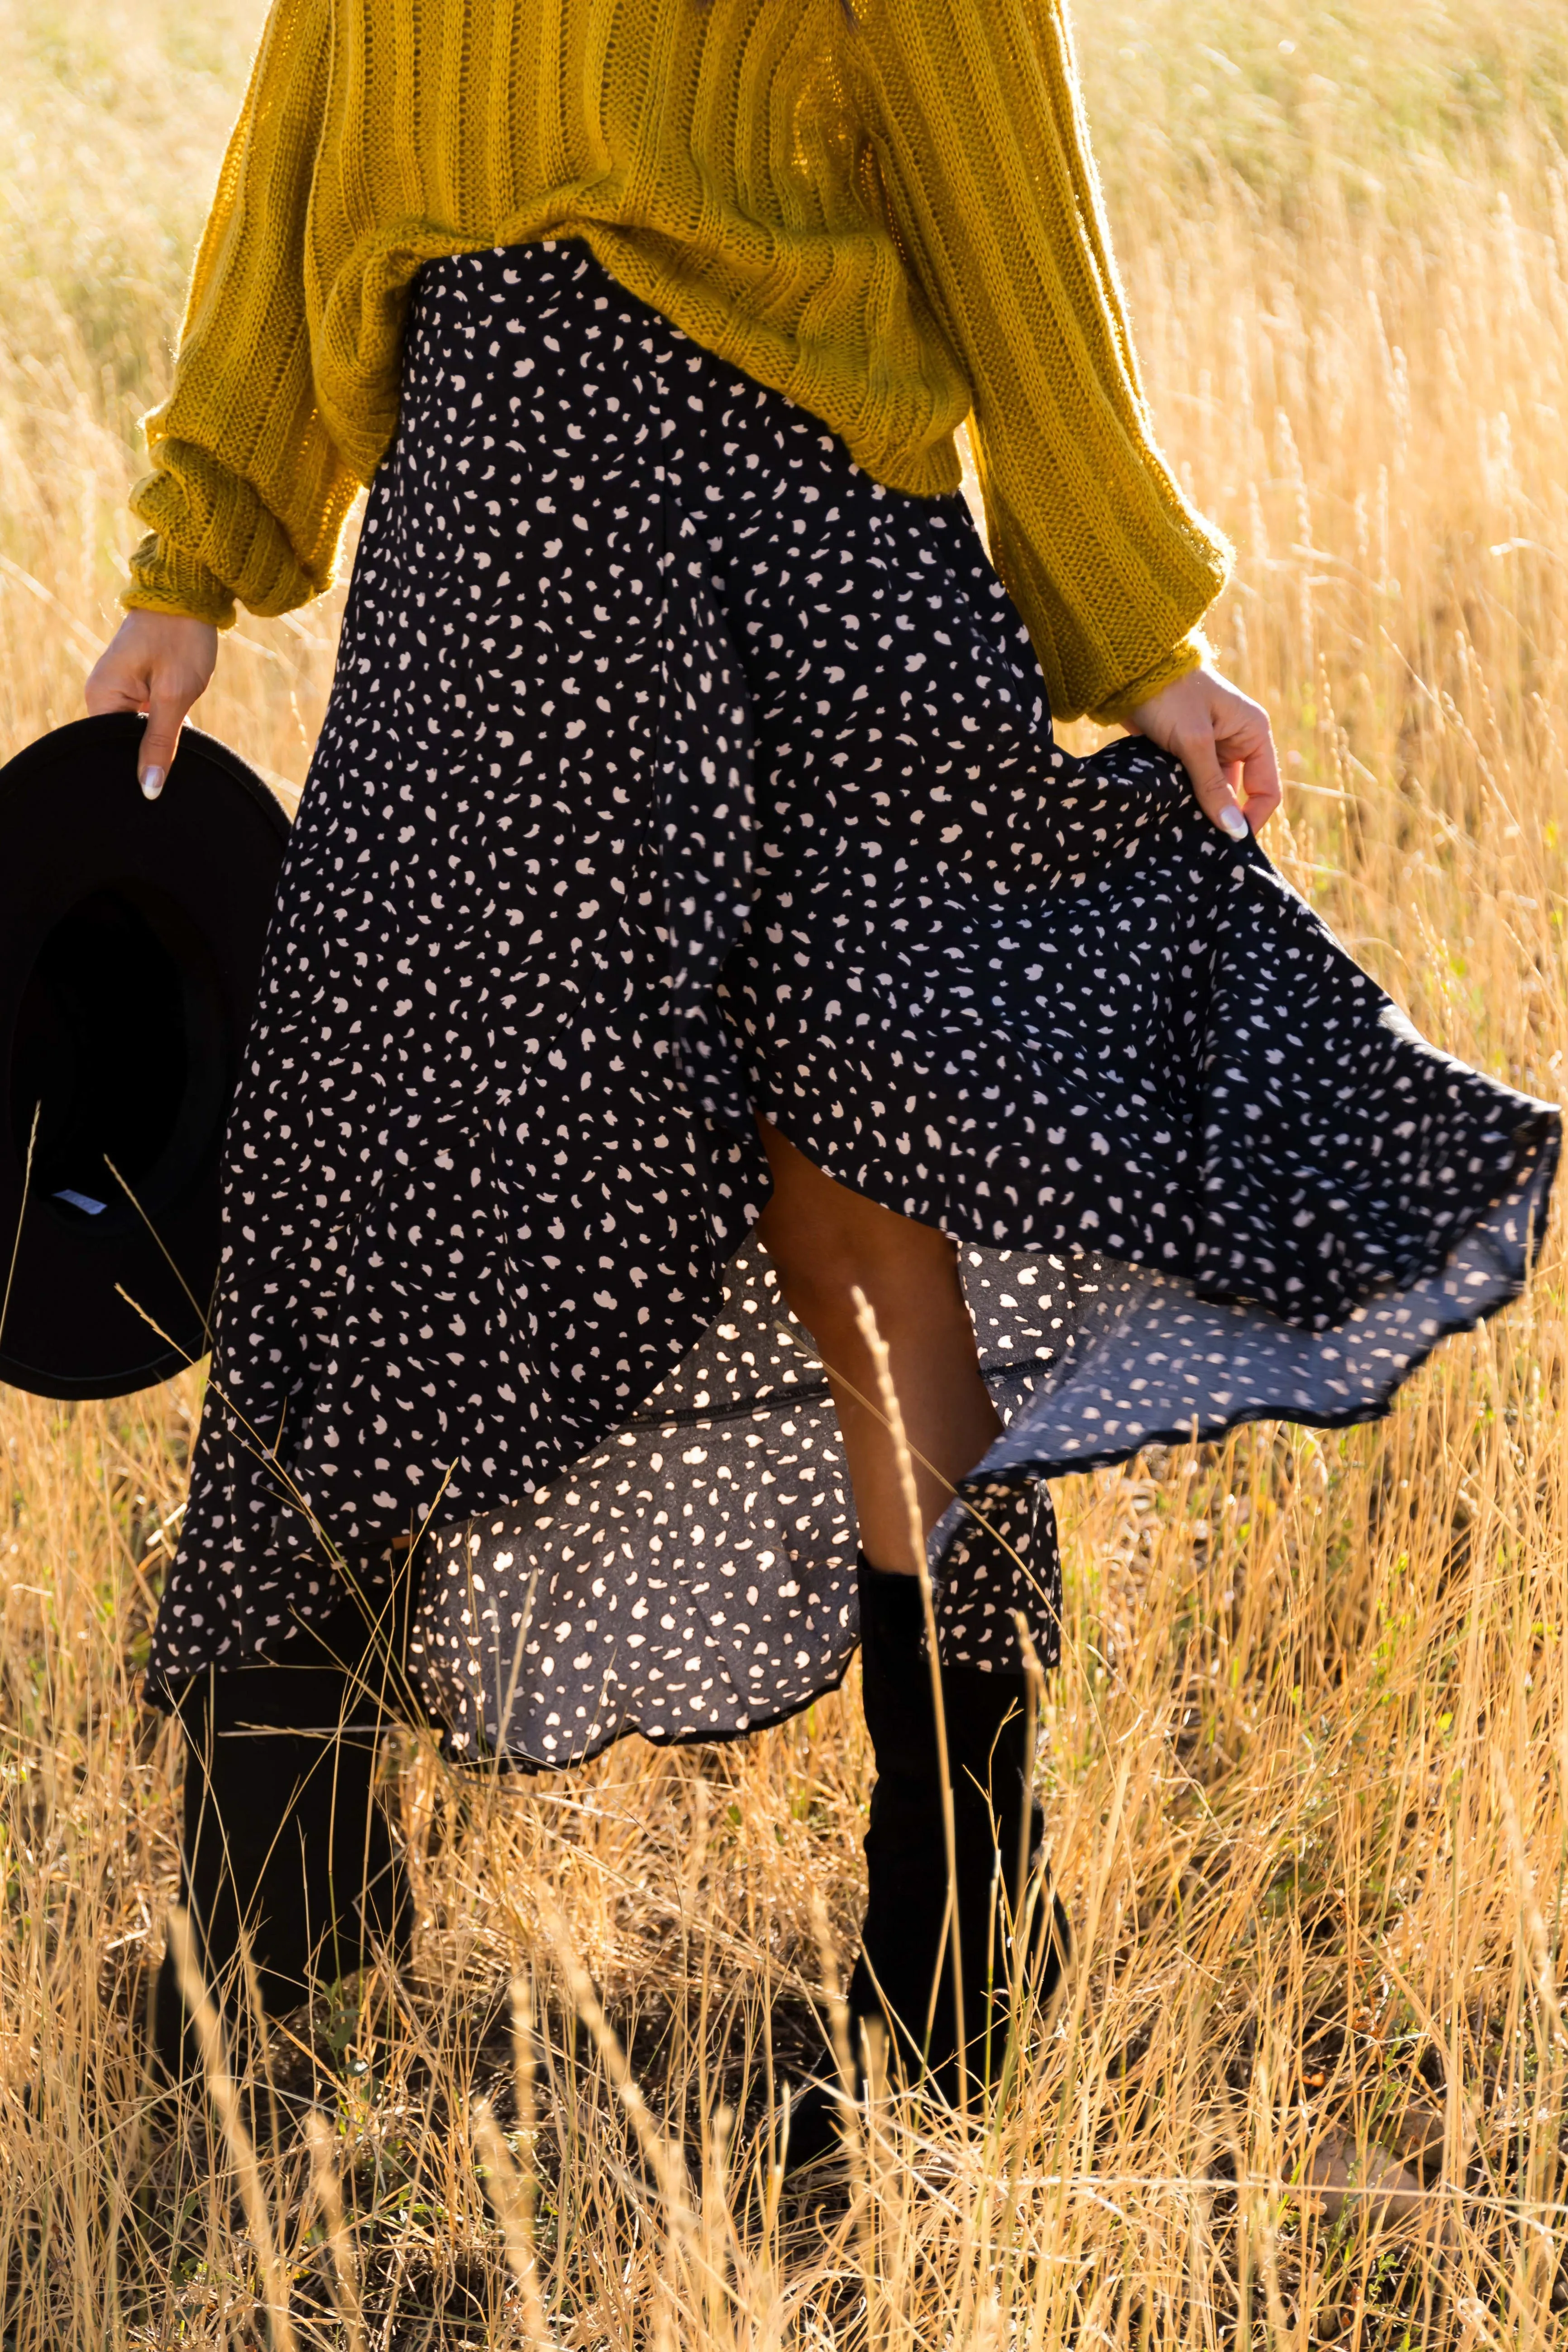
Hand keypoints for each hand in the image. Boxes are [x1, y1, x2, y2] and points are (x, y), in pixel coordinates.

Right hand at [84, 611, 218, 798]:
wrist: (191, 594)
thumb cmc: (181, 638)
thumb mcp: (175, 696)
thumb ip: (160, 743)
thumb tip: (148, 788)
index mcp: (101, 695)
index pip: (109, 748)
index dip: (133, 768)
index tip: (159, 783)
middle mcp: (103, 694)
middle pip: (123, 743)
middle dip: (148, 756)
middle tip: (176, 767)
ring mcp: (121, 690)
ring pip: (139, 733)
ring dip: (159, 742)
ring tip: (180, 748)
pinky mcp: (139, 687)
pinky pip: (147, 719)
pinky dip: (165, 728)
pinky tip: (182, 737)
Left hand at [1127, 664, 1280, 839]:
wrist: (1130, 670)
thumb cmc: (1169, 695)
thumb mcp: (1193, 742)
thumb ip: (1212, 787)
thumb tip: (1235, 832)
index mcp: (1254, 733)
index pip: (1266, 789)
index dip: (1250, 818)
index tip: (1226, 843)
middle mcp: (1238, 742)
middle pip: (1239, 794)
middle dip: (1221, 816)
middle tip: (1198, 839)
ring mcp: (1213, 748)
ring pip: (1213, 792)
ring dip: (1198, 808)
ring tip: (1180, 827)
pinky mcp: (1187, 752)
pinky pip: (1193, 784)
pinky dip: (1183, 798)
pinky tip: (1169, 813)